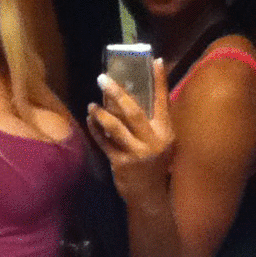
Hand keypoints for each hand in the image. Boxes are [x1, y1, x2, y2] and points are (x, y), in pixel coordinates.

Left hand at [86, 58, 174, 204]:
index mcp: (165, 133)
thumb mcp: (162, 142)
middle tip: (102, 79)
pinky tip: (90, 120)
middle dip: (117, 93)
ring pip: (115, 127)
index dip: (159, 82)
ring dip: (101, 113)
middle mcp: (152, 141)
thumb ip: (154, 121)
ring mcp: (136, 153)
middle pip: (133, 112)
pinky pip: (105, 143)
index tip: (155, 61)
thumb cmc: (155, 164)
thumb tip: (141, 92)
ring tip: (92, 104)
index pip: (162, 102)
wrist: (149, 195)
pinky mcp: (121, 163)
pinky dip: (96, 130)